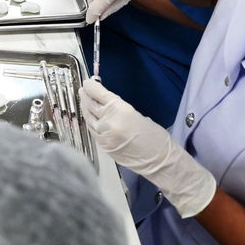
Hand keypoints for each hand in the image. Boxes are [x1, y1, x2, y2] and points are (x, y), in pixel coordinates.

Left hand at [80, 79, 215, 217]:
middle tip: (84, 90)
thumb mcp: (136, 114)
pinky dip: (91, 122)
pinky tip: (91, 118)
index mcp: (120, 110)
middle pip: (90, 105)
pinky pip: (92, 131)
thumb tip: (105, 103)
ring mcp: (103, 136)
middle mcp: (108, 122)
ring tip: (85, 101)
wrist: (160, 162)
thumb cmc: (156, 137)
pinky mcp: (103, 147)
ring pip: (88, 118)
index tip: (88, 82)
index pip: (98, 94)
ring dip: (85, 108)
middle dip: (86, 96)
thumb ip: (117, 108)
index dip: (91, 87)